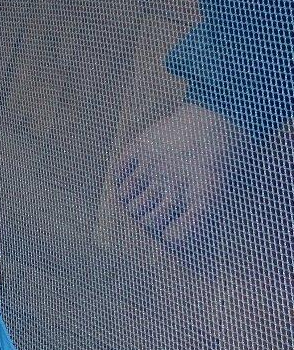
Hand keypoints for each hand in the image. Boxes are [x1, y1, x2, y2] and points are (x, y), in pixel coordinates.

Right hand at [114, 103, 231, 247]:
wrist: (222, 111)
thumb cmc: (230, 153)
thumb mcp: (228, 186)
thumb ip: (202, 212)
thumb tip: (175, 236)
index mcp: (203, 196)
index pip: (175, 235)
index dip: (171, 238)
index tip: (172, 234)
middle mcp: (176, 183)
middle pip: (148, 221)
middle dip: (151, 221)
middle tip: (157, 214)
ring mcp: (154, 165)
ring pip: (129, 203)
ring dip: (136, 204)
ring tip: (145, 197)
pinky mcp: (139, 149)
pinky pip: (119, 177)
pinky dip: (122, 184)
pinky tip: (133, 182)